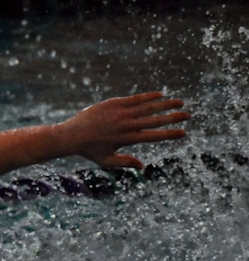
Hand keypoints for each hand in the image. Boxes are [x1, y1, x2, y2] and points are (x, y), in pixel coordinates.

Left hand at [61, 92, 189, 168]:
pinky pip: (135, 99)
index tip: (184, 132)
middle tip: (188, 115)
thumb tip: (143, 166)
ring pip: (148, 107)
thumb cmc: (89, 150)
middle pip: (156, 120)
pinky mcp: (114, 103)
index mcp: (128, 139)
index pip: (154, 136)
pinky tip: (160, 95)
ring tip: (180, 102)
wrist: (71, 135)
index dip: (170, 134)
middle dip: (174, 117)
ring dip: (166, 104)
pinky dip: (149, 97)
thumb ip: (125, 162)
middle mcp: (127, 125)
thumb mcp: (107, 161)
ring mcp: (121, 113)